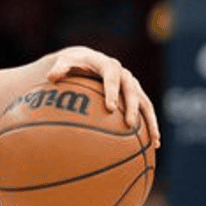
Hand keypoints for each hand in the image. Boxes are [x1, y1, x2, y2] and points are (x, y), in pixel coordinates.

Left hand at [46, 47, 160, 148]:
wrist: (87, 61)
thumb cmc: (73, 64)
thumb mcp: (65, 63)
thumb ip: (60, 68)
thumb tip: (51, 76)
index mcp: (107, 65)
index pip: (111, 76)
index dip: (112, 91)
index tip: (110, 108)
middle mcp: (124, 74)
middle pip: (132, 90)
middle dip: (132, 107)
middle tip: (129, 124)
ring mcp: (131, 85)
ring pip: (145, 102)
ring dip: (150, 120)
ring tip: (154, 140)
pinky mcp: (134, 96)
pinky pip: (145, 111)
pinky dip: (150, 127)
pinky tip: (153, 145)